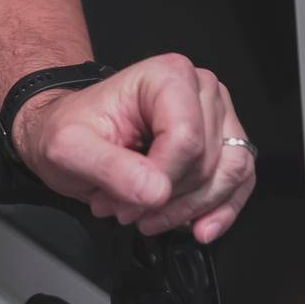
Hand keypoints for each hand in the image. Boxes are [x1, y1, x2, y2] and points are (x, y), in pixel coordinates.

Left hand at [11, 53, 256, 244]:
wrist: (65, 134)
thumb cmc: (68, 130)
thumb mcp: (68, 148)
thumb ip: (109, 167)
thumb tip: (156, 190)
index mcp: (167, 77)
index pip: (186, 140)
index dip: (159, 180)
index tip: (125, 199)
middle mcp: (199, 90)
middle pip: (207, 162)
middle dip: (166, 198)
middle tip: (125, 207)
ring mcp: (216, 117)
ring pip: (228, 175)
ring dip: (188, 208)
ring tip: (145, 214)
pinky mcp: (222, 143)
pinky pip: (239, 183)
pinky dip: (219, 211)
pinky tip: (197, 227)